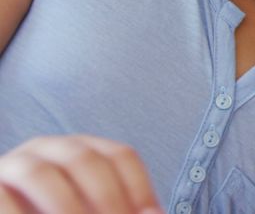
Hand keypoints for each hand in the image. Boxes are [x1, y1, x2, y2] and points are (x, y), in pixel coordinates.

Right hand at [0, 135, 161, 213]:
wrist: (18, 212)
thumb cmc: (62, 212)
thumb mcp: (94, 209)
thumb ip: (120, 209)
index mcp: (83, 149)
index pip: (121, 156)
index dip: (139, 189)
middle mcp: (48, 148)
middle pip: (84, 160)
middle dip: (106, 198)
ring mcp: (14, 165)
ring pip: (40, 174)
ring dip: (67, 208)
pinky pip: (4, 198)